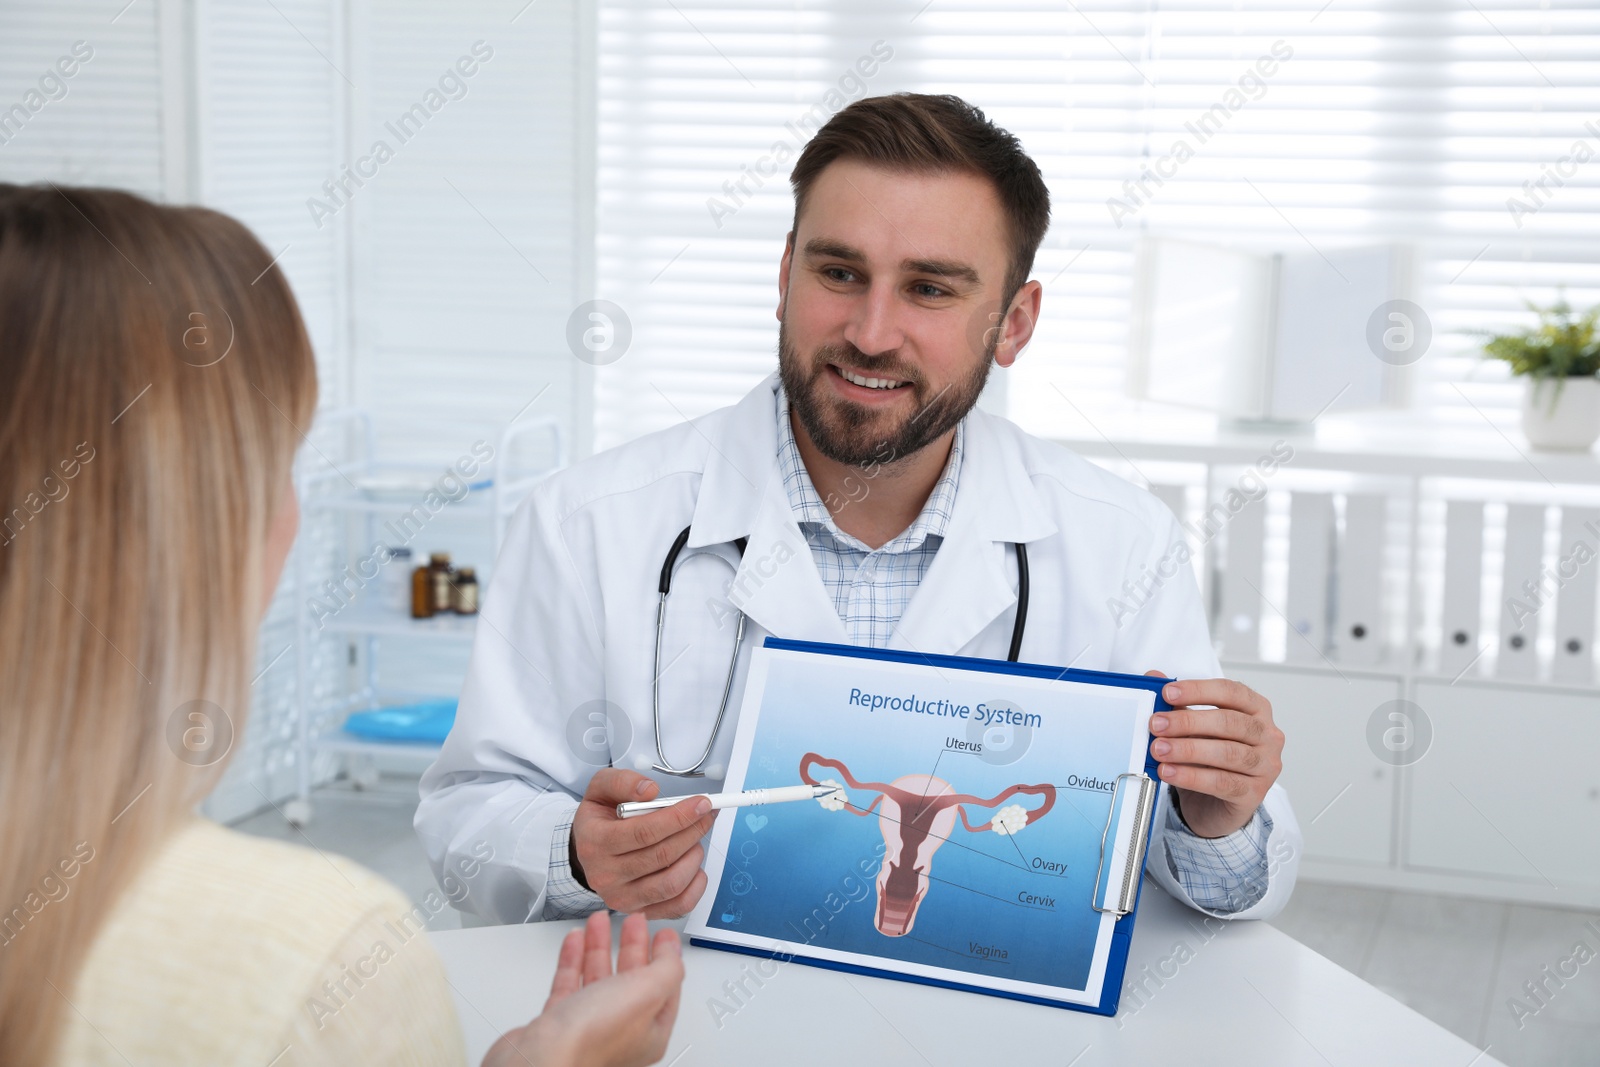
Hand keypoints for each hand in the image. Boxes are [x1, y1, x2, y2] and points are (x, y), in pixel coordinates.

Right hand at [483, 912, 684, 1066]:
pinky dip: (573, 958)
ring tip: (599, 921)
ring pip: (598, 978)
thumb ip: (667, 970)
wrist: (539, 1058)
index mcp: (649, 1031)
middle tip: (632, 922)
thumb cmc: (591, 1037)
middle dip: (632, 945)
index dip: (665, 957)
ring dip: (600, 946)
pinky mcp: (558, 1021)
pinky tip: (575, 940)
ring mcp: (588, 1026)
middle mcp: (619, 1031)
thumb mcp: (646, 992)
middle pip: (631, 980)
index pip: (664, 988)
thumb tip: (673, 953)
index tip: (662, 933)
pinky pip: (569, 983)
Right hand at [571, 768, 715, 916]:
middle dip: (693, 831)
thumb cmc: (600, 818)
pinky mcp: (639, 910)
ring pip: (671, 883)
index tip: (701, 803)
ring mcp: (621, 897)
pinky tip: (696, 866)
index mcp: (595, 842)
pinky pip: (677, 906)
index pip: (644, 832)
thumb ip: (622, 782)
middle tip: (706, 814)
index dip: (678, 817)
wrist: (588, 849)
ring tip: (695, 839)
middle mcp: (605, 875)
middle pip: (662, 855)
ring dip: (693, 857)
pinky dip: (695, 886)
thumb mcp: (601, 789)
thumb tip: (650, 791)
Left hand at [1143, 672, 1282, 838]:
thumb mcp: (1192, 728)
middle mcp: (1267, 735)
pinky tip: (1169, 772)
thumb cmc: (1208, 759)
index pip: (1231, 692)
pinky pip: (1222, 782)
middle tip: (1156, 724)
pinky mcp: (1255, 793)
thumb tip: (1154, 676)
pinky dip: (1191, 776)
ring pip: (1227, 753)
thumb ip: (1178, 703)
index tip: (1168, 693)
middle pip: (1229, 722)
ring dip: (1187, 750)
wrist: (1215, 805)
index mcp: (1256, 709)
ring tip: (1158, 749)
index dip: (1198, 690)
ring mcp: (1266, 766)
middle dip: (1188, 722)